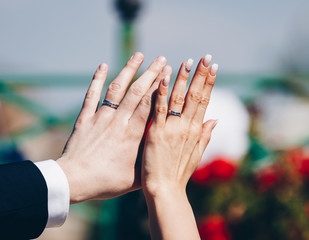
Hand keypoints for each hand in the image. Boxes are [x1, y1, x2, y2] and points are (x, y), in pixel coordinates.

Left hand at [57, 52, 170, 203]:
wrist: (74, 181)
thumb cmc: (107, 182)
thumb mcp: (136, 178)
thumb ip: (152, 164)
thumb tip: (169, 155)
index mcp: (133, 134)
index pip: (149, 104)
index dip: (160, 86)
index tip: (169, 73)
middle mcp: (118, 121)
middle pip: (137, 91)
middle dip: (151, 73)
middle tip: (162, 59)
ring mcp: (101, 117)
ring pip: (116, 89)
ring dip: (128, 70)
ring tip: (139, 55)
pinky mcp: (85, 119)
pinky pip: (92, 95)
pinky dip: (97, 79)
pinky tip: (103, 65)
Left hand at [141, 55, 217, 239]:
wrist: (165, 191)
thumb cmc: (179, 174)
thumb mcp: (196, 155)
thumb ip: (205, 135)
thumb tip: (215, 119)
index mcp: (196, 130)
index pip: (204, 100)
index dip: (209, 83)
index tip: (213, 67)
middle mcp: (186, 127)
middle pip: (195, 95)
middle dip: (200, 75)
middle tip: (205, 57)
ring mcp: (171, 128)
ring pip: (178, 98)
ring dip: (182, 78)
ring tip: (185, 61)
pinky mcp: (154, 132)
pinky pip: (158, 108)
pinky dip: (161, 92)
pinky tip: (162, 76)